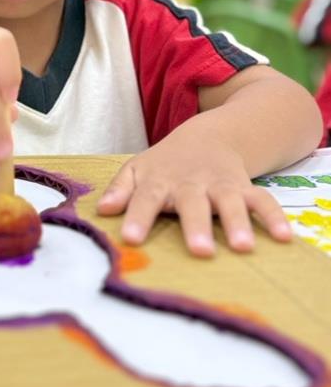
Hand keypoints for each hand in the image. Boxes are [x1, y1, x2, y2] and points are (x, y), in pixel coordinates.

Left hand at [96, 134, 291, 256]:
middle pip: (193, 203)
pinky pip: (263, 200)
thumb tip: (102, 210)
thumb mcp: (138, 170)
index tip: (131, 237)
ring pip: (230, 202)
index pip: (146, 198)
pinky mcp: (245, 187)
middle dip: (196, 225)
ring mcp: (220, 185)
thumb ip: (120, 190)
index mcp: (160, 181)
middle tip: (199, 250)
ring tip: (243, 247)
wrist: (207, 136)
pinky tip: (284, 237)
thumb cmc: (166, 164)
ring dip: (237, 223)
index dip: (138, 216)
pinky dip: (274, 217)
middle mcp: (191, 184)